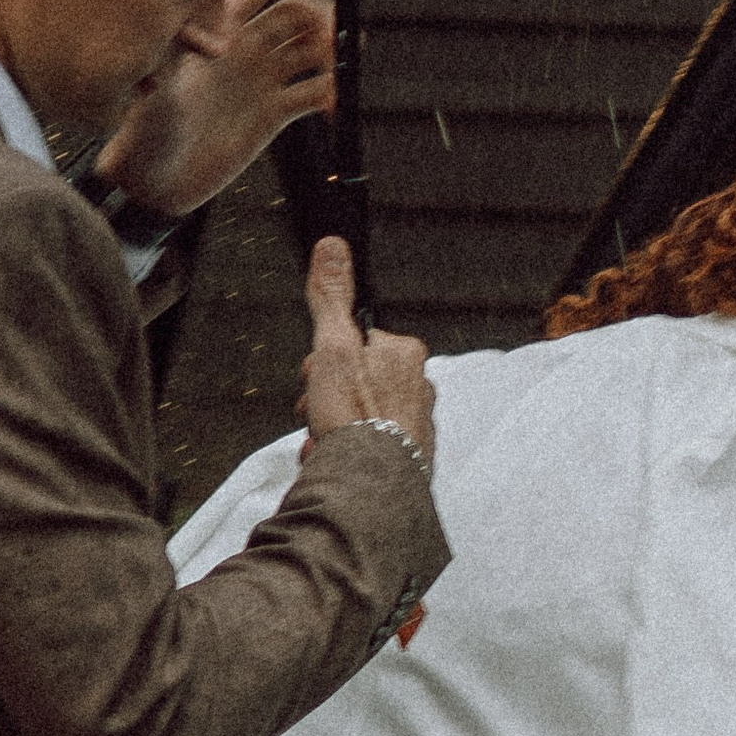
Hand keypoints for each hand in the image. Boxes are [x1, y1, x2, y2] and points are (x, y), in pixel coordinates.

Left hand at [94, 0, 333, 216]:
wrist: (153, 182)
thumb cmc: (143, 130)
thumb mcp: (156, 87)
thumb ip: (178, 58)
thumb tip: (203, 36)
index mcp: (218, 27)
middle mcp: (244, 45)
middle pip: (299, 12)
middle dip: (326, 16)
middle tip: (341, 39)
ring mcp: (261, 78)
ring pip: (312, 49)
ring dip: (336, 53)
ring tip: (343, 74)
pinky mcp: (274, 113)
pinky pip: (314, 93)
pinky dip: (333, 96)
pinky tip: (334, 110)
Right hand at [301, 240, 434, 464]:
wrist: (369, 487)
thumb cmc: (357, 419)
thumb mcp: (334, 345)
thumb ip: (332, 298)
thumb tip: (333, 248)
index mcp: (405, 356)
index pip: (356, 344)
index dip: (326, 361)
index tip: (316, 376)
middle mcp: (418, 388)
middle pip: (356, 383)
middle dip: (327, 399)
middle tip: (318, 413)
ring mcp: (414, 426)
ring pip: (359, 418)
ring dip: (332, 430)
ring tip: (323, 442)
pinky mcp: (408, 461)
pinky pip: (366, 451)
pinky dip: (345, 456)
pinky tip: (332, 462)